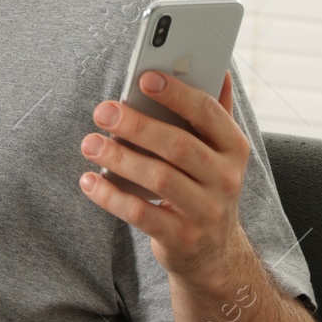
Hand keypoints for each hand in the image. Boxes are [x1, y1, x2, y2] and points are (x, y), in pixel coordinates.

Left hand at [77, 70, 254, 288]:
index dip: (177, 93)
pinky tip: (88, 181)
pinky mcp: (180, 238)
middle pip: (179, 146)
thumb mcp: (219, 151)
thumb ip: (215, 111)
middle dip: (138, 125)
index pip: (208, 113)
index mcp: (233, 148)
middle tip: (103, 111)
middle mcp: (225, 179)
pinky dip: (111, 197)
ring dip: (119, 158)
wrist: (215, 253)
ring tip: (90, 143)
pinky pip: (140, 214)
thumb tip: (217, 68)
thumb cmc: (206, 186)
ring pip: (159, 179)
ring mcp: (204, 211)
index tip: (144, 77)